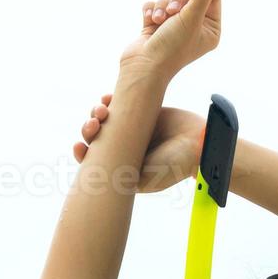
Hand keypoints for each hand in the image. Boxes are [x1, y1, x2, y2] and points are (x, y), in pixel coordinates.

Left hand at [74, 95, 204, 193]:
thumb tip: (92, 171)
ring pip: (105, 120)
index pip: (96, 160)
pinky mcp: (141, 112)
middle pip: (97, 138)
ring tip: (101, 109)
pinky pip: (120, 103)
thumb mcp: (145, 179)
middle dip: (88, 130)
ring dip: (96, 113)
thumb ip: (122, 177)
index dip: (82, 153)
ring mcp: (133, 130)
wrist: (199, 143)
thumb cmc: (175, 166)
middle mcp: (126, 148)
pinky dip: (109, 100)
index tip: (78, 147)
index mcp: (124, 167)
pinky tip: (107, 99)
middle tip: (93, 125)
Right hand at [119, 0, 220, 79]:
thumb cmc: (171, 47)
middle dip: (177, 0)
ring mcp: (174, 27)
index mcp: (210, 30)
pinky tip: (150, 23)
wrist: (143, 67)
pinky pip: (154, 5)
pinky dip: (151, 11)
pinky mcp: (157, 26)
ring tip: (159, 21)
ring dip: (162, 6)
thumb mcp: (191, 18)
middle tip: (173, 12)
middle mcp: (195, 28)